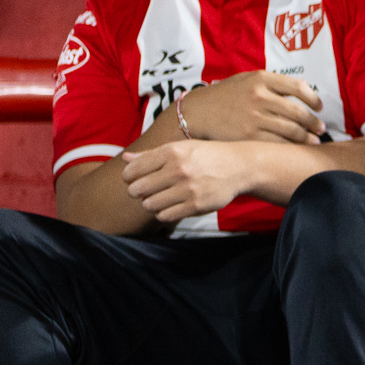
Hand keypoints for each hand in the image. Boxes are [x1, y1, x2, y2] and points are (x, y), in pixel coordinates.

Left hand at [121, 140, 249, 222]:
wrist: (239, 167)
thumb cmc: (206, 156)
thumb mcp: (180, 148)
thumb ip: (152, 154)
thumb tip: (125, 159)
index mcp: (171, 152)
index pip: (134, 169)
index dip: (128, 176)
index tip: (132, 179)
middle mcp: (178, 170)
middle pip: (138, 188)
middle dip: (135, 192)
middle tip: (142, 192)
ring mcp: (188, 189)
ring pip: (150, 204)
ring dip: (149, 204)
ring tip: (156, 200)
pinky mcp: (197, 205)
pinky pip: (165, 215)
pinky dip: (162, 213)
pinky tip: (168, 207)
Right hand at [179, 72, 325, 144]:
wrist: (196, 113)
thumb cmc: (225, 96)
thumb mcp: (247, 80)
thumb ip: (274, 82)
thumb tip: (305, 84)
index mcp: (260, 79)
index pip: (298, 87)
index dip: (314, 99)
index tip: (319, 107)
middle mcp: (259, 97)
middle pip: (299, 112)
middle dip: (315, 123)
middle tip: (321, 129)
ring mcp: (255, 117)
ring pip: (292, 130)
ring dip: (308, 138)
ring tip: (314, 141)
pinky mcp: (249, 136)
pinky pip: (279, 144)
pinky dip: (292, 147)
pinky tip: (298, 149)